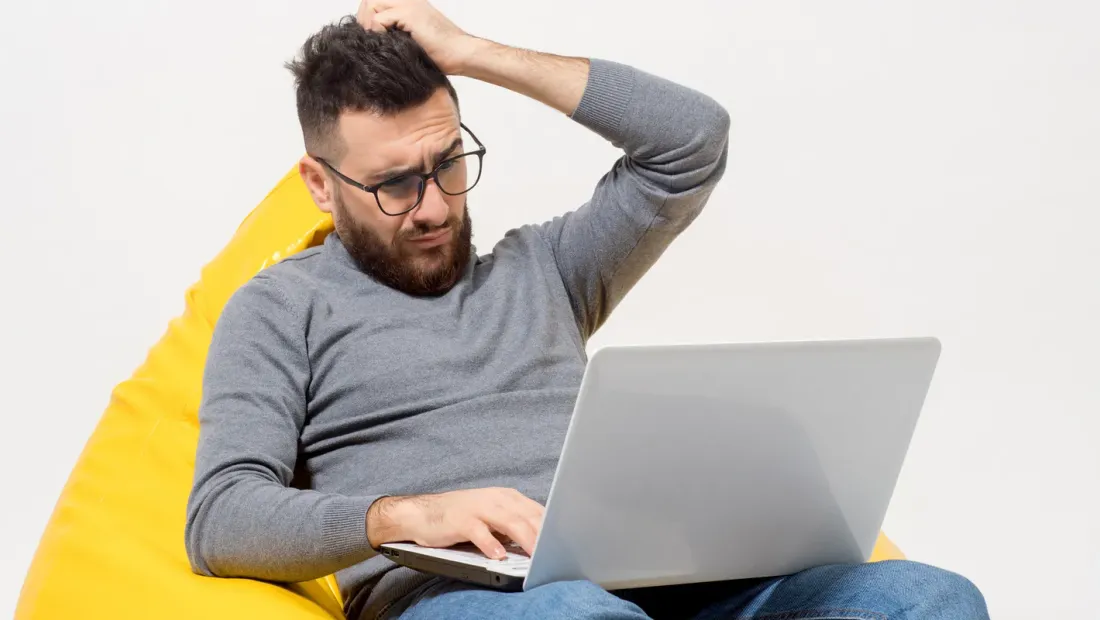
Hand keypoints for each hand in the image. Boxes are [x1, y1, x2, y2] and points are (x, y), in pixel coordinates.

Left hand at [357, 0, 480, 74]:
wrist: (461, 54)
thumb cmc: (441, 53)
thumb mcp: (412, 39)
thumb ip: (394, 31)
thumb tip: (370, 37)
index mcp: (408, 3)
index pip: (375, 1)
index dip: (366, 17)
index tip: (369, 36)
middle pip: (370, 0)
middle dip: (363, 19)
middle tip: (368, 39)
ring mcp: (408, 4)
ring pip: (371, 5)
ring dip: (369, 25)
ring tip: (376, 41)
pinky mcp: (408, 14)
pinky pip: (378, 19)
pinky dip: (377, 32)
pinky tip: (387, 44)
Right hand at [367, 488, 544, 558]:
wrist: (422, 513)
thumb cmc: (462, 517)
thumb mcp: (493, 518)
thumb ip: (516, 527)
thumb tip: (543, 543)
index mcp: (508, 498)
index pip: (538, 512)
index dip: (554, 529)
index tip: (567, 544)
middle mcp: (496, 499)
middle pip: (528, 516)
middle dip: (545, 535)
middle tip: (558, 553)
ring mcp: (478, 507)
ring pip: (509, 521)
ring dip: (525, 538)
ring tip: (536, 554)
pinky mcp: (460, 520)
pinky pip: (479, 531)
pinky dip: (490, 543)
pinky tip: (498, 555)